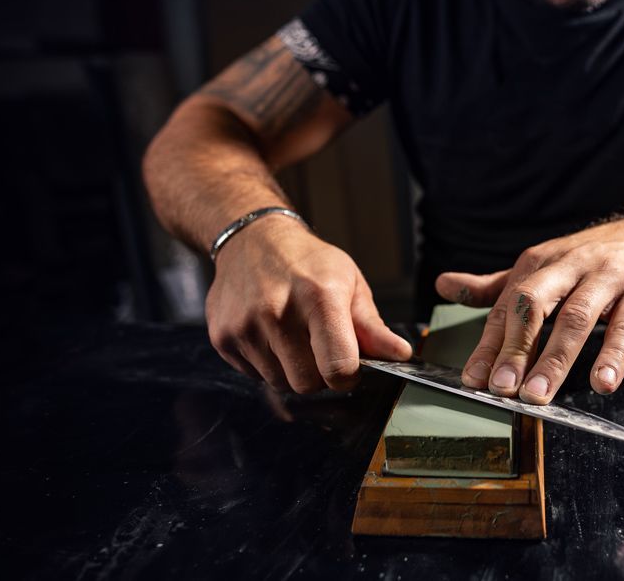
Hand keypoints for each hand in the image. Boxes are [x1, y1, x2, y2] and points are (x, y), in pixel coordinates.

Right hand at [205, 216, 412, 392]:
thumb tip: (401, 355)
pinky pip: (255, 376)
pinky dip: (268, 364)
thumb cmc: (308, 263)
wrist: (252, 240)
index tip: (350, 364)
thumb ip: (373, 326)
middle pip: (308, 384)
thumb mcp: (350, 283)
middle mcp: (277, 312)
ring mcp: (245, 326)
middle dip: (320, 375)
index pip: (338, 368)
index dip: (349, 375)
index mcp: (319, 297)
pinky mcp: (223, 338)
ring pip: (280, 383)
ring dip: (293, 370)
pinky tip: (271, 335)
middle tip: (320, 346)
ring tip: (294, 336)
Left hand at [435, 217, 623, 403]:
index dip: (489, 344)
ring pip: (577, 317)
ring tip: (539, 395)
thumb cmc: (584, 262)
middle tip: (502, 389)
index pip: (507, 307)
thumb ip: (493, 286)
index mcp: (536, 264)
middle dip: (516, 348)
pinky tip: (602, 383)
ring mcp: (605, 277)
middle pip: (535, 305)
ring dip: (556, 359)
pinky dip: (614, 355)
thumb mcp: (538, 268)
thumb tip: (441, 285)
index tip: (473, 380)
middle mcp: (567, 266)